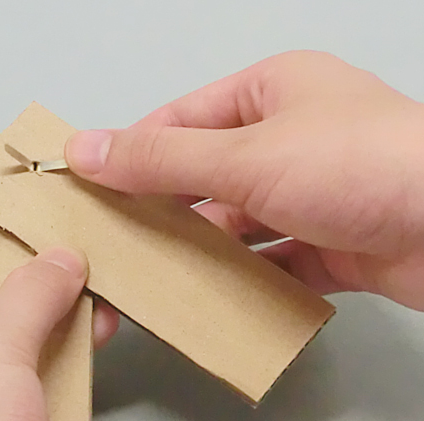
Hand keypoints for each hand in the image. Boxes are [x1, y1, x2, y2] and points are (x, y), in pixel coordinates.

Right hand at [65, 50, 423, 310]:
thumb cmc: (360, 166)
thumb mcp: (244, 157)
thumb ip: (161, 158)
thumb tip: (86, 148)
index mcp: (271, 93)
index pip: (180, 120)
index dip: (132, 152)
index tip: (89, 186)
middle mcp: (291, 138)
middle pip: (207, 176)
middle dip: (164, 209)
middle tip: (115, 241)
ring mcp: (314, 193)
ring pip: (239, 224)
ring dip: (203, 251)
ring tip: (154, 278)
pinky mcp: (333, 244)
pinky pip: (273, 262)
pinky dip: (246, 281)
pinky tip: (213, 301)